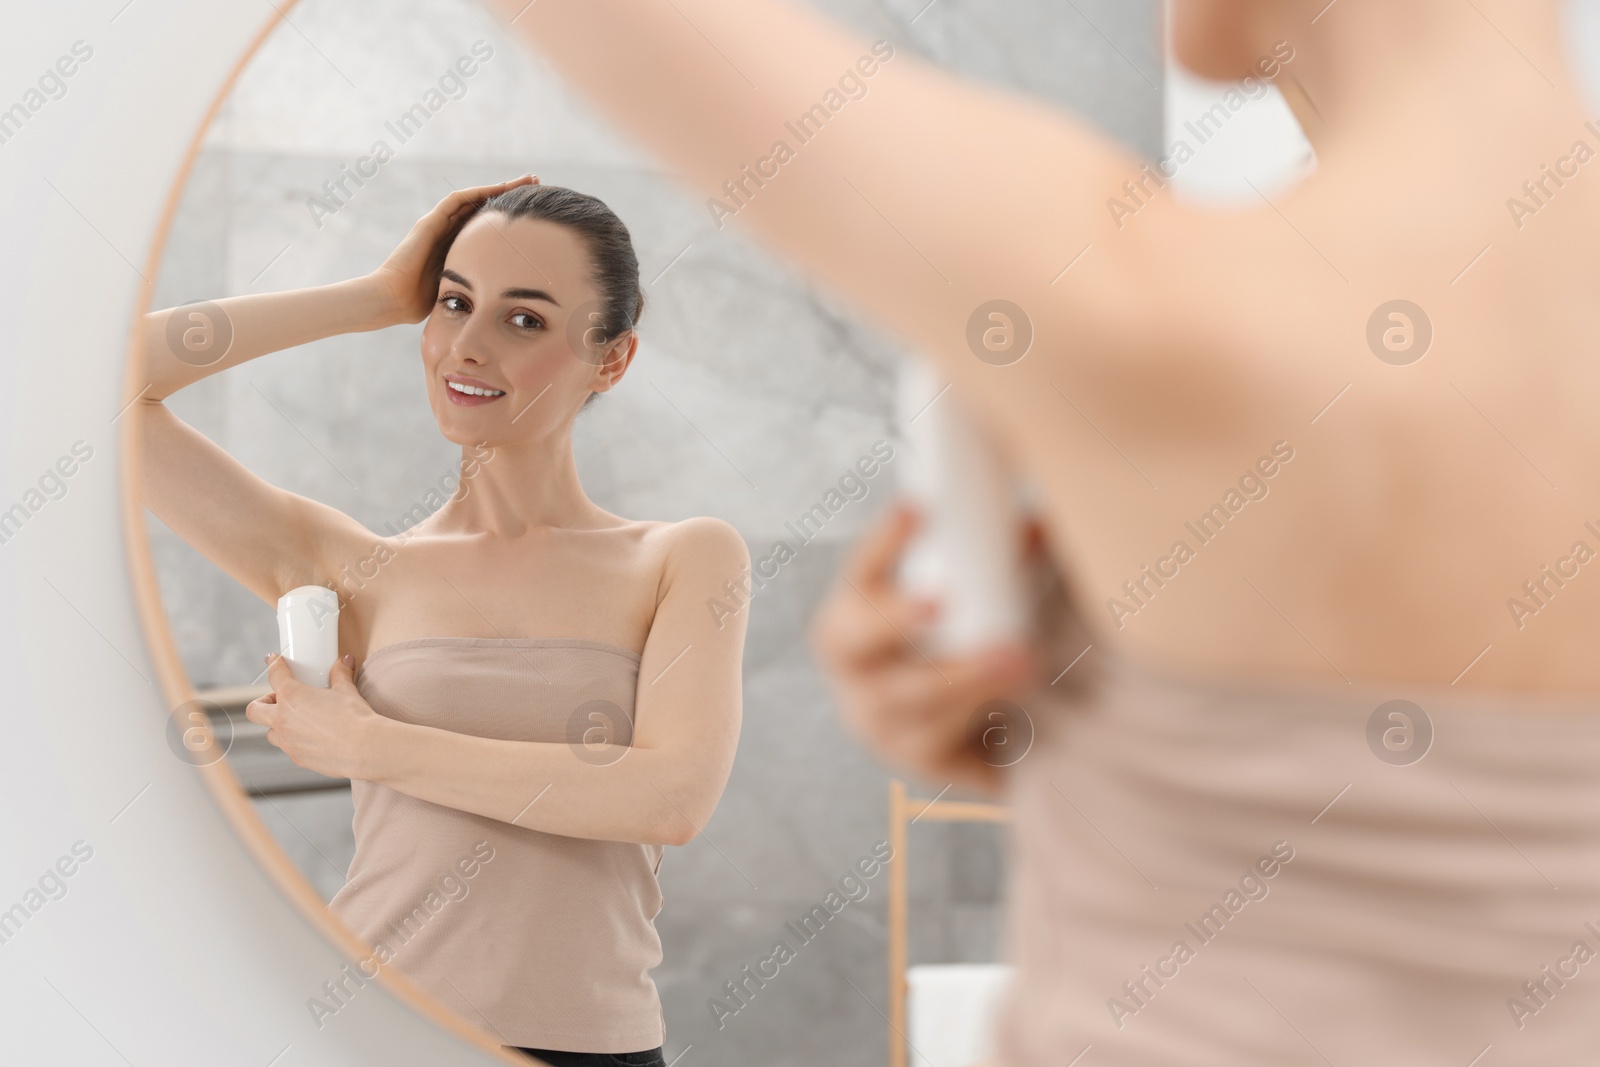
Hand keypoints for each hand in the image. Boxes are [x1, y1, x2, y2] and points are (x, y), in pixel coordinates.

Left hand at [246, 653, 383, 780]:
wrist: (364, 748)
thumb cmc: (354, 718)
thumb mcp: (347, 691)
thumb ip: (340, 675)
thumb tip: (344, 663)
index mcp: (292, 697)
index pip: (275, 675)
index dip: (274, 665)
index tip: (273, 662)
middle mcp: (283, 719)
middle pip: (255, 710)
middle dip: (262, 703)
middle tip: (279, 700)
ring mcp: (288, 742)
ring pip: (271, 732)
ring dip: (279, 725)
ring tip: (298, 721)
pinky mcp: (297, 758)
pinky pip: (289, 748)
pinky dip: (296, 741)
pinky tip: (314, 737)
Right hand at [364, 174, 540, 325]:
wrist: (392, 301)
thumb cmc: (422, 305)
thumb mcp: (461, 292)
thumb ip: (478, 285)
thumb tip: (508, 298)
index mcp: (457, 246)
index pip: (487, 225)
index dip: (510, 217)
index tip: (537, 213)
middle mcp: (448, 231)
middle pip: (483, 206)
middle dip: (510, 194)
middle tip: (537, 185)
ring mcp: (437, 224)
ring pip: (473, 199)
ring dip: (499, 188)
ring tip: (526, 181)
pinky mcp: (429, 223)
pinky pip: (455, 201)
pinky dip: (477, 193)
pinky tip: (499, 187)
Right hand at [808, 499, 1044, 797]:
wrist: (968, 737)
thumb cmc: (961, 644)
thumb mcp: (969, 601)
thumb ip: (995, 563)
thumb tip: (1040, 524)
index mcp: (852, 618)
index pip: (860, 572)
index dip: (883, 542)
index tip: (917, 507)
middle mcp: (855, 673)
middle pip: (862, 643)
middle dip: (897, 619)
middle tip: (941, 600)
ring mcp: (883, 725)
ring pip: (913, 703)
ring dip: (966, 680)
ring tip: (1020, 659)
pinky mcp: (926, 766)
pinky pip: (950, 751)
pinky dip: (986, 728)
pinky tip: (1025, 716)